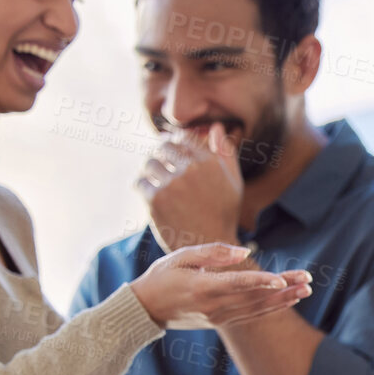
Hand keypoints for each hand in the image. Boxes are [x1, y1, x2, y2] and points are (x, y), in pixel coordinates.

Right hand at [129, 242, 310, 330]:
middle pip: (255, 297)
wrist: (146, 309)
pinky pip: (251, 316)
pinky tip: (288, 300)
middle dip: (284, 288)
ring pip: (258, 309)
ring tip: (307, 289)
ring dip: (284, 299)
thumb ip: (213, 252)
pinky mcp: (221, 322)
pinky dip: (271, 308)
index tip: (283, 278)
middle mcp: (214, 307)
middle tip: (309, 278)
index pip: (239, 284)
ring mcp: (219, 317)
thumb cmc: (161, 276)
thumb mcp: (180, 256)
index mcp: (203, 288)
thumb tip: (245, 253)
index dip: (262, 281)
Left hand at [139, 122, 243, 252]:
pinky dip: (141, 185)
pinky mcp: (156, 199)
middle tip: (159, 160)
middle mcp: (192, 169)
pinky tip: (147, 191)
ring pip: (150, 162)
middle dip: (160, 152)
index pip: (184, 137)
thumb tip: (215, 127)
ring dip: (149, 168)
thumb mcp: (233, 182)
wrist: (210, 246)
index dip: (175, 139)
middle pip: (164, 146)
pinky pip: (140, 181)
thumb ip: (225, 153)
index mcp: (210, 162)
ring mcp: (172, 184)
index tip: (170, 146)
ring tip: (153, 177)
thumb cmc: (223, 214)